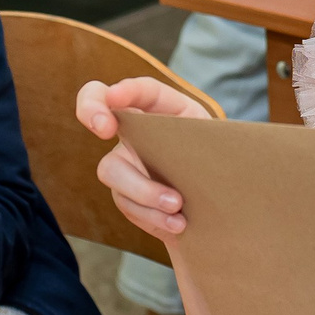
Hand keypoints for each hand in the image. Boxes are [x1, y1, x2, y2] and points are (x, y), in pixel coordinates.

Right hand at [77, 76, 213, 240]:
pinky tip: (177, 224)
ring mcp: (125, 162)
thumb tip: (206, 153)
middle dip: (92, 111)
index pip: (141, 90)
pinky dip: (153, 216)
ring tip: (177, 206)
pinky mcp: (124, 194)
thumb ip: (211, 142)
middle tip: (103, 128)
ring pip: (112, 169)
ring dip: (144, 190)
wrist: (219, 211)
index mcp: (166, 110)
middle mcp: (136, 130)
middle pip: (96, 108)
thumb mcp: (222, 148)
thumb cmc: (220, 168)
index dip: (126, 90)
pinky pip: (126, 202)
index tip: (116, 98)